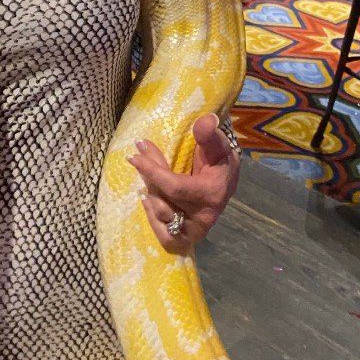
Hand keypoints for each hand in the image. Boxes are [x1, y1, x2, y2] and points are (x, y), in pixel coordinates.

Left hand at [127, 113, 238, 255]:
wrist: (224, 186)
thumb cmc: (218, 164)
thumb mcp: (218, 146)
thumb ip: (209, 134)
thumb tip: (206, 120)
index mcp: (212, 193)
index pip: (174, 187)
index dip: (152, 171)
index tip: (135, 154)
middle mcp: (204, 217)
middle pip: (163, 197)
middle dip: (149, 174)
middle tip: (139, 154)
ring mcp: (195, 231)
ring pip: (160, 213)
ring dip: (150, 191)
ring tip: (149, 175)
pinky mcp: (186, 240)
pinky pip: (162, 233)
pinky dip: (151, 216)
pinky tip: (148, 198)